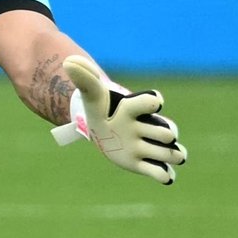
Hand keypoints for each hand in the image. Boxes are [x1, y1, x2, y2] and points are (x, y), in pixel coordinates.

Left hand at [52, 55, 187, 184]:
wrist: (101, 125)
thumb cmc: (100, 106)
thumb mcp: (91, 93)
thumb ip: (84, 78)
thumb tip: (68, 62)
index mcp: (135, 108)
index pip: (149, 102)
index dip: (152, 101)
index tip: (155, 101)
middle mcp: (147, 127)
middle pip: (165, 132)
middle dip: (161, 134)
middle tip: (142, 133)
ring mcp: (146, 146)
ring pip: (169, 152)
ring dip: (169, 155)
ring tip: (163, 155)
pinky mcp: (142, 164)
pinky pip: (160, 172)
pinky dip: (164, 175)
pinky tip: (164, 175)